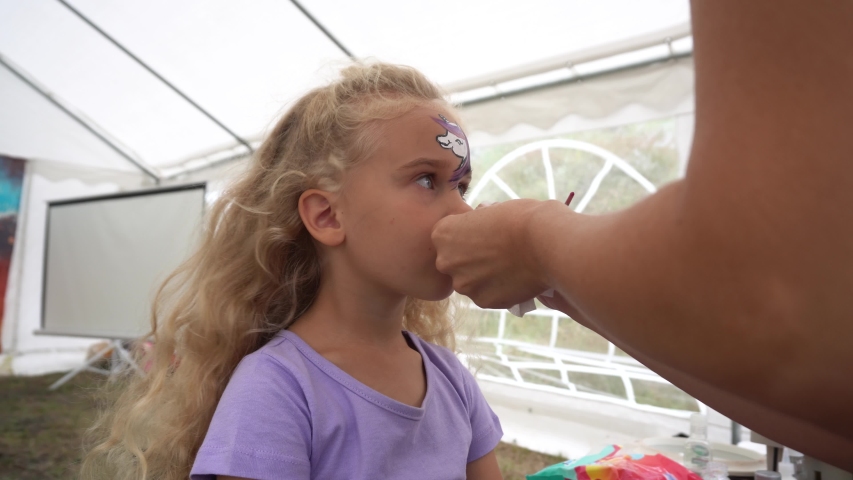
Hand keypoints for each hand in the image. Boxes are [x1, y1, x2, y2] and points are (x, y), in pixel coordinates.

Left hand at [432, 199, 559, 308]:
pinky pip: (487, 295)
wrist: (544, 242)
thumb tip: (479, 222)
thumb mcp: (491, 210)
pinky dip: (499, 290)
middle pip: (454, 263)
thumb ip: (477, 222)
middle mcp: (446, 261)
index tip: (485, 234)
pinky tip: (516, 279)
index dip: (466, 236)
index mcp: (443, 233)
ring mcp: (464, 284)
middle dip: (470, 260)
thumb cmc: (521, 218)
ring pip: (470, 282)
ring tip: (509, 267)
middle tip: (496, 253)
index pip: (447, 238)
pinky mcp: (482, 301)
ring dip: (484, 277)